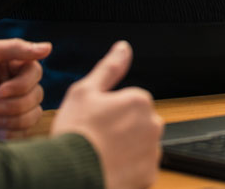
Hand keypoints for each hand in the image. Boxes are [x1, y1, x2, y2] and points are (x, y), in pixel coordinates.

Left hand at [0, 38, 50, 139]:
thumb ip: (13, 48)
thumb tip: (47, 47)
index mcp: (5, 68)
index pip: (35, 72)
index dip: (24, 83)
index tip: (1, 89)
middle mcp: (9, 88)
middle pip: (38, 95)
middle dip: (14, 103)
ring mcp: (7, 112)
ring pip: (33, 115)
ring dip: (11, 117)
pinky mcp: (3, 132)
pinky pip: (24, 134)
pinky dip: (8, 132)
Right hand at [50, 41, 161, 188]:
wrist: (71, 173)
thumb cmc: (76, 132)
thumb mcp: (85, 91)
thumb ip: (109, 68)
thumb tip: (123, 48)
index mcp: (139, 101)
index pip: (131, 102)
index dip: (111, 111)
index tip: (96, 120)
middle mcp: (153, 125)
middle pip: (138, 124)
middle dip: (123, 130)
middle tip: (98, 138)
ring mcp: (152, 152)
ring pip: (140, 147)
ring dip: (127, 150)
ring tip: (102, 154)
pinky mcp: (149, 175)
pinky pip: (140, 169)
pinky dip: (128, 170)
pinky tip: (110, 167)